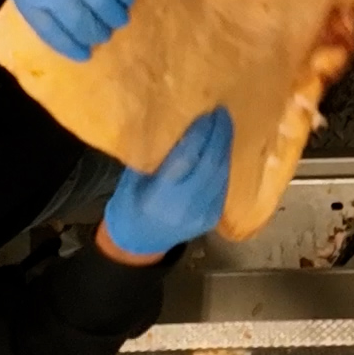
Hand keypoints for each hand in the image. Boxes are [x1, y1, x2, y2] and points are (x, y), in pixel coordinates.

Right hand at [100, 108, 232, 261]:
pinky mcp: (213, 217)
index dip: (200, 134)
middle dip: (218, 136)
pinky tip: (221, 147)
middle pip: (211, 165)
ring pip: (221, 174)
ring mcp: (203, 214)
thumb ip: (152, 156)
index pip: (187, 159)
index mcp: (161, 197)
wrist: (139, 243)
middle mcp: (186, 206)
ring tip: (223, 124)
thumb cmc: (128, 206)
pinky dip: (223, 163)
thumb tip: (173, 123)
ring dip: (224, 147)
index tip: (205, 112)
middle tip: (221, 112)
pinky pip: (222, 184)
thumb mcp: (131, 180)